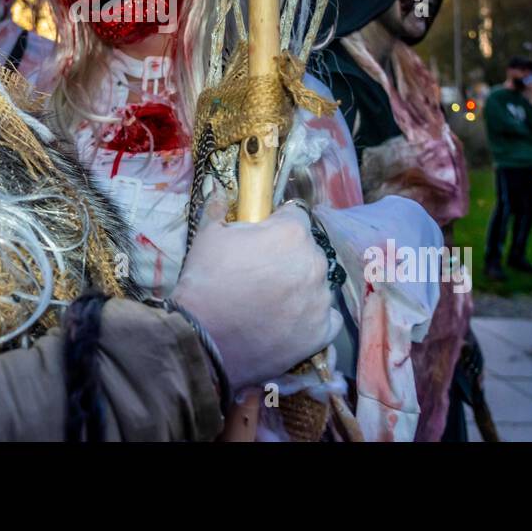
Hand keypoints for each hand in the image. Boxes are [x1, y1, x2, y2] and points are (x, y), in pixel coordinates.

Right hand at [172, 204, 341, 392]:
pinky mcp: (322, 332)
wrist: (204, 340)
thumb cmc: (205, 282)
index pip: (295, 215)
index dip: (276, 224)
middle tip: (261, 272)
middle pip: (308, 250)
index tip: (263, 236)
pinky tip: (290, 321)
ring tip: (270, 301)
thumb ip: (219, 209)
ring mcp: (321, 299)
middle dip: (289, 255)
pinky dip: (312, 317)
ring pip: (317, 283)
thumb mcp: (207, 236)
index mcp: (292, 233)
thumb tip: (220, 192)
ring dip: (300, 286)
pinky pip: (327, 318)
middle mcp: (314, 262)